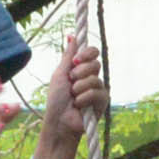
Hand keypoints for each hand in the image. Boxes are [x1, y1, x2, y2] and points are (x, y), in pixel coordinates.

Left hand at [30, 39, 105, 158]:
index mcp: (81, 69)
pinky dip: (83, 98)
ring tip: (73, 98)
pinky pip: (96, 92)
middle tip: (71, 83)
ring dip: (78, 88)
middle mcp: (92, 77)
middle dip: (79, 72)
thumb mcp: (60, 74)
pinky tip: (78, 106)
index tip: (75, 61)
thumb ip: (68, 56)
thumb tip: (71, 36)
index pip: (93, 52)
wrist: (58, 121)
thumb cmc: (56, 100)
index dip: (86, 54)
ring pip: (95, 78)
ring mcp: (99, 89)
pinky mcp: (103, 101)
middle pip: (95, 63)